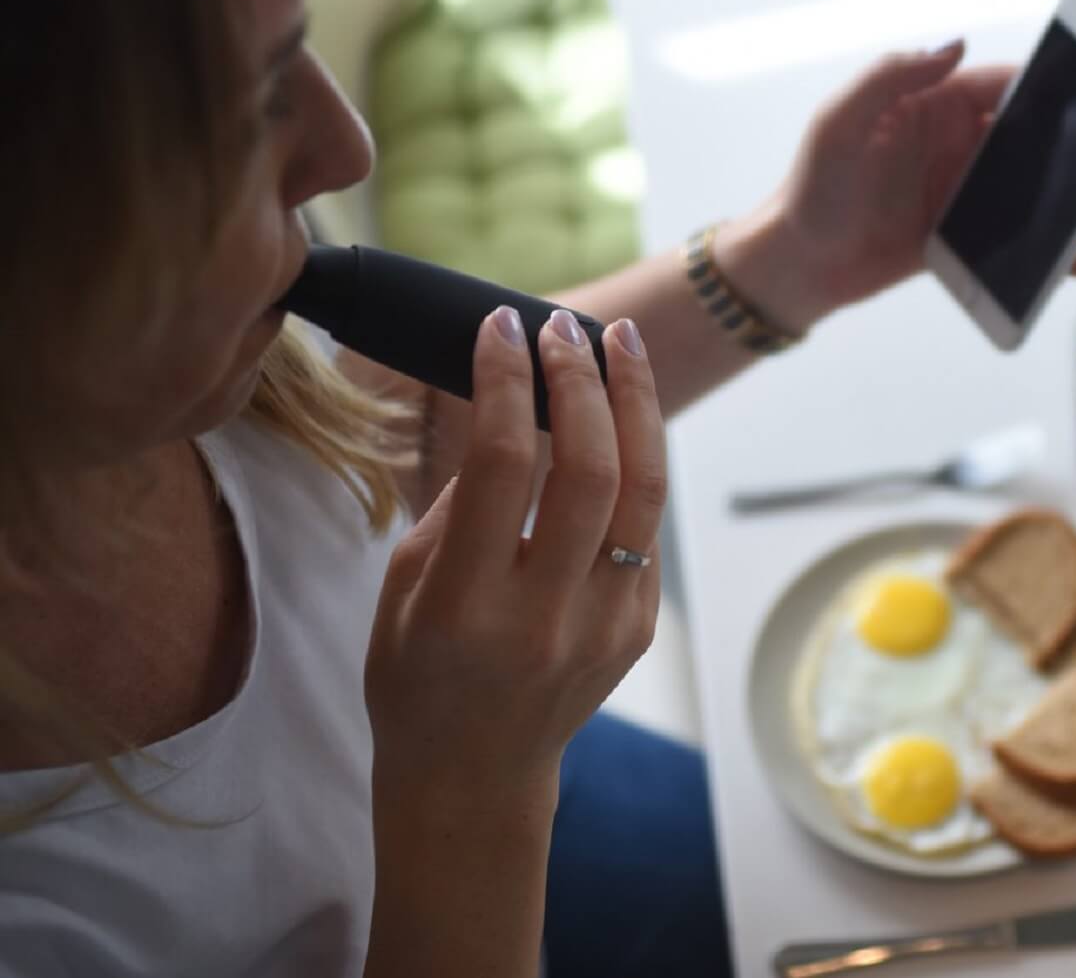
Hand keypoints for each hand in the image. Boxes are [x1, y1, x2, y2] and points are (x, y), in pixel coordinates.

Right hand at [364, 306, 664, 806]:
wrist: (474, 776)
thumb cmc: (417, 675)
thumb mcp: (404, 587)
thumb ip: (460, 501)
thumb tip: (508, 404)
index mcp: (470, 606)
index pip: (506, 464)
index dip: (508, 381)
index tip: (500, 325)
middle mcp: (548, 615)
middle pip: (592, 469)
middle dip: (582, 379)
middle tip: (563, 324)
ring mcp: (607, 624)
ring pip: (644, 490)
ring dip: (636, 402)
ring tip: (620, 340)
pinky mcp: (639, 626)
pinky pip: (647, 526)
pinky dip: (636, 458)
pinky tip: (621, 413)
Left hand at [722, 41, 1075, 330]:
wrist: (798, 264)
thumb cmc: (812, 186)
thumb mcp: (840, 121)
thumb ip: (891, 76)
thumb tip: (955, 43)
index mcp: (931, 103)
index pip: (1003, 84)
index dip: (1050, 89)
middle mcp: (953, 141)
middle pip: (1028, 137)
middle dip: (1074, 150)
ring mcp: (960, 188)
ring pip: (1030, 187)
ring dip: (1070, 200)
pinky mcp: (961, 233)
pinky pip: (1015, 234)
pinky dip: (1046, 246)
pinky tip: (1073, 261)